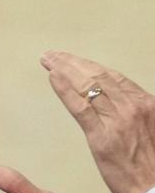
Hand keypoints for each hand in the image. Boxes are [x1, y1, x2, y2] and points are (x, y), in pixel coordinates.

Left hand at [41, 51, 154, 192]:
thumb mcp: (153, 130)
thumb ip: (139, 116)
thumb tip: (122, 106)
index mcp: (148, 104)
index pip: (115, 77)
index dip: (92, 66)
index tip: (74, 59)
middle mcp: (133, 107)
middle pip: (98, 76)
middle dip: (73, 62)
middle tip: (54, 55)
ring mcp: (117, 120)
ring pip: (88, 86)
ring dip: (64, 69)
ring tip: (48, 60)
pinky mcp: (102, 136)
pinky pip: (80, 106)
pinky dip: (65, 89)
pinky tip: (52, 77)